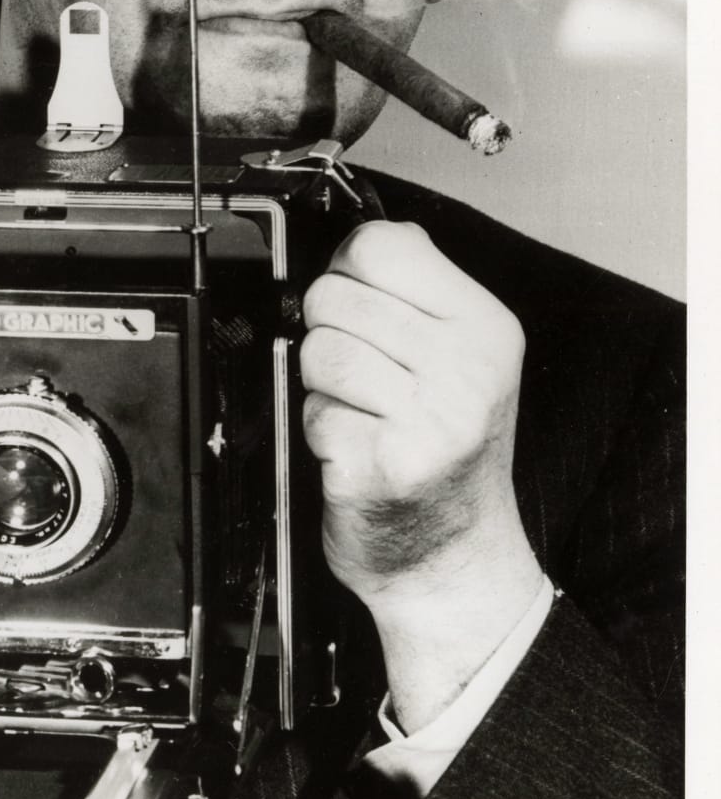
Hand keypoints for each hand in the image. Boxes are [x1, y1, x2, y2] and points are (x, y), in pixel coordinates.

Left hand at [301, 220, 541, 730]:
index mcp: (486, 329)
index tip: (364, 307)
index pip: (380, 246)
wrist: (456, 561)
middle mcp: (466, 370)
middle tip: (366, 379)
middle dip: (331, 334)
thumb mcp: (462, 360)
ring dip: (324, 388)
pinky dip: (321, 433)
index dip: (350, 272)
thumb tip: (367, 237)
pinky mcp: (381, 463)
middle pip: (332, 296)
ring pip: (316, 351)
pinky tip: (357, 452)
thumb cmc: (446, 455)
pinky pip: (312, 413)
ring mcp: (427, 418)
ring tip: (364, 416)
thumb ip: (418, 294)